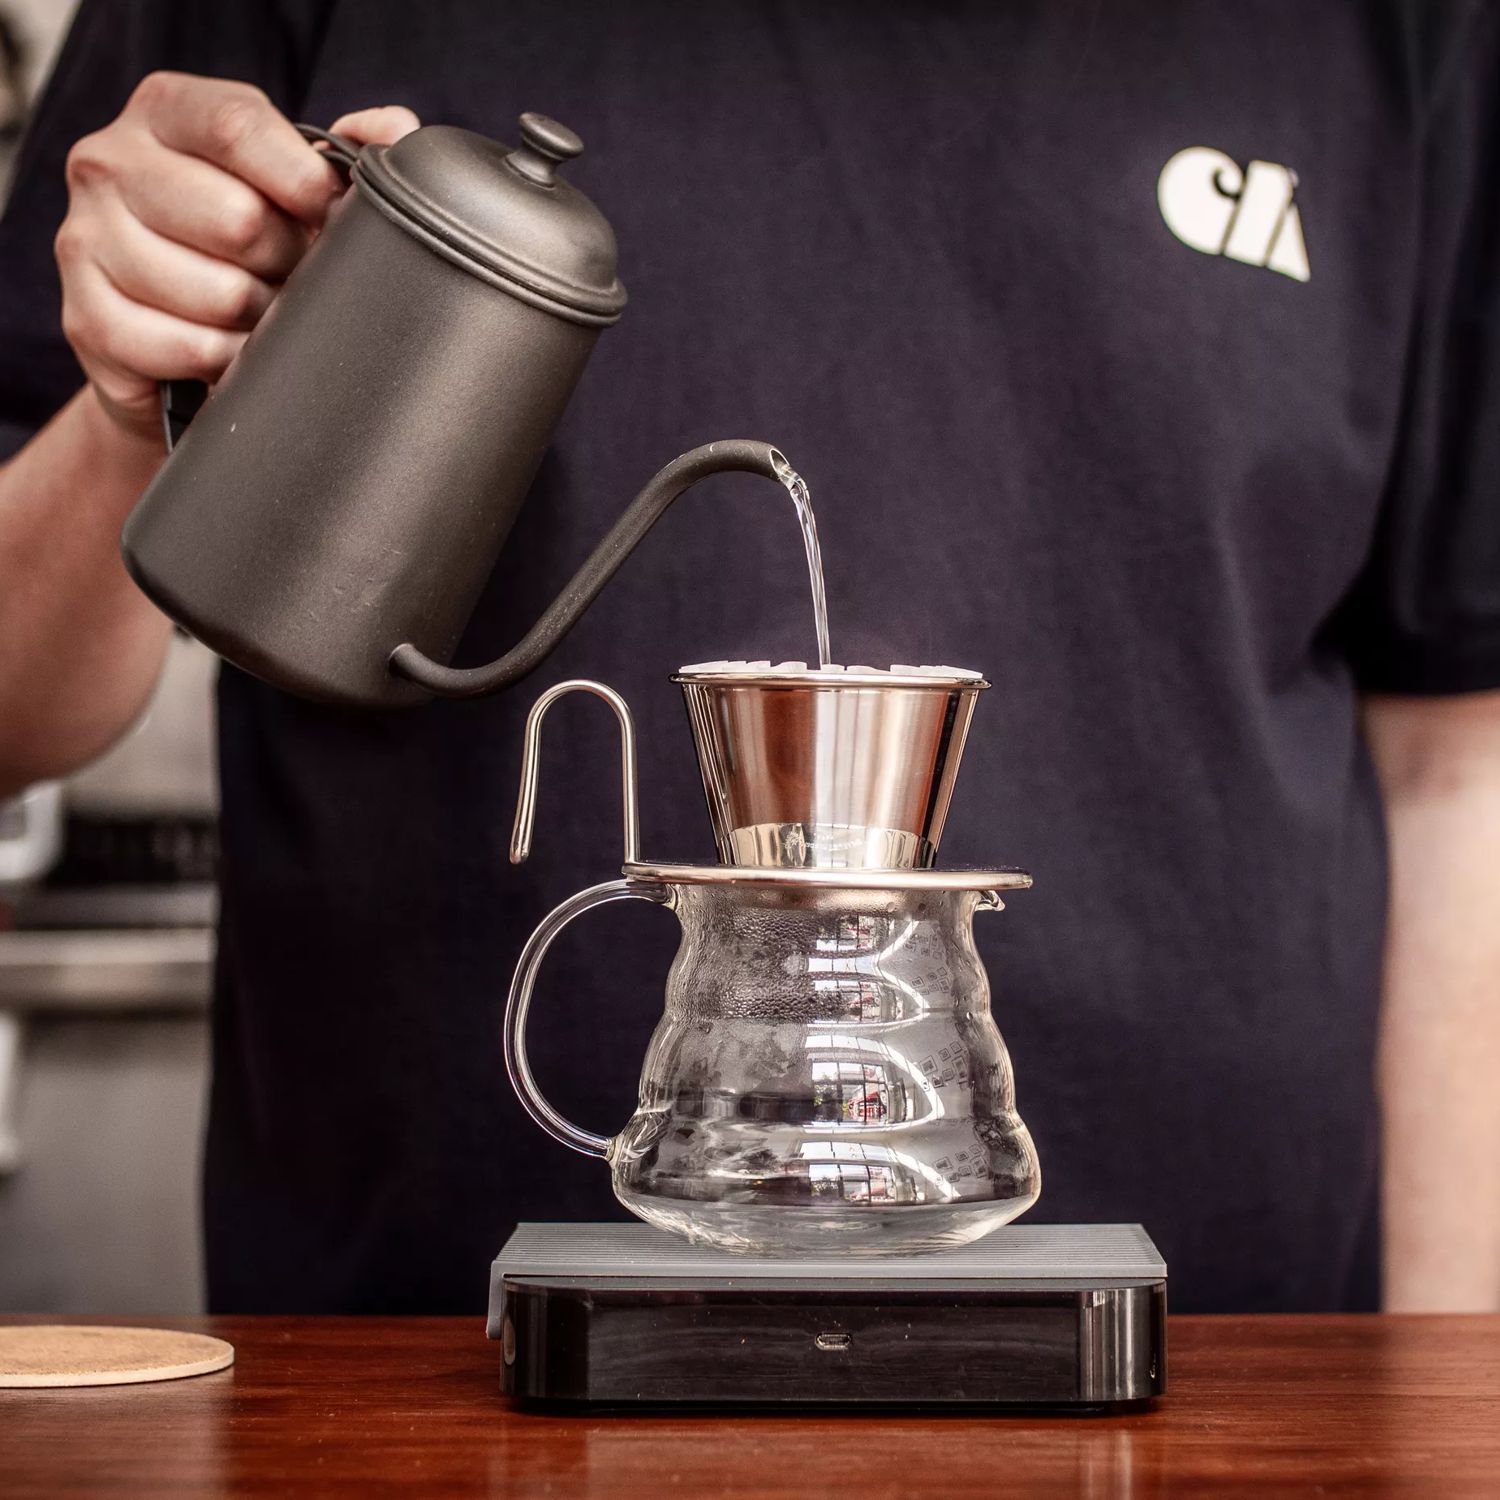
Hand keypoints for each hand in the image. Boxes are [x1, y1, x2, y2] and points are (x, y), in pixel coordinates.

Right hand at [54, 72, 417, 441]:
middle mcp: (109, 161)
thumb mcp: (289, 188)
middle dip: (288, 263)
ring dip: (262, 320)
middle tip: (288, 278)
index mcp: (164, 111)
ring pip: (220, 293)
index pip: (240, 126)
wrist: (169, 344)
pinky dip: (228, 361)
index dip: (305, 183)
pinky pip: (189, 348)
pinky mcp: (85, 317)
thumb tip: (398, 132)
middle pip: (238, 218)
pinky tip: (229, 351)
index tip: (331, 217)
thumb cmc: (242, 252)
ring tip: (259, 315)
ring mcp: (85, 237)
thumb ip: (346, 152)